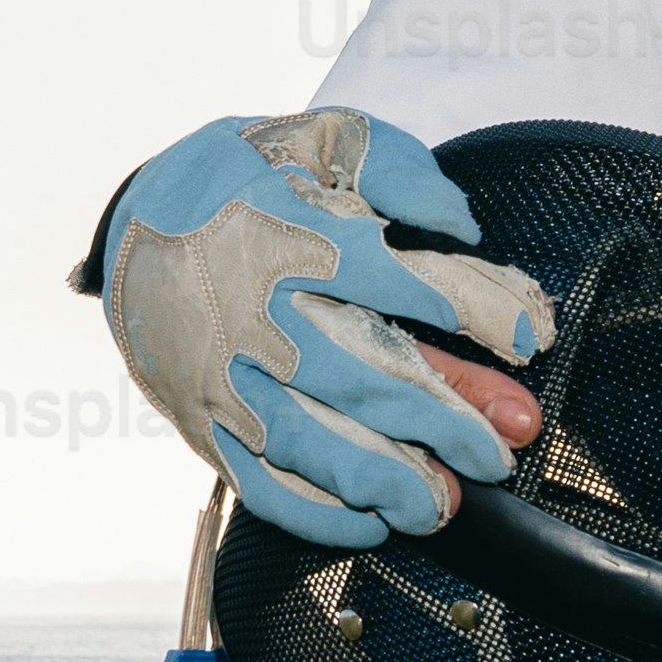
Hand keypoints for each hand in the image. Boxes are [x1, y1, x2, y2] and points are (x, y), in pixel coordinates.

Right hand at [93, 108, 558, 545]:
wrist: (132, 217)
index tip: (529, 338)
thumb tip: (461, 222)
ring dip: (384, 480)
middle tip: (501, 451)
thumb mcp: (315, 138)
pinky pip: (256, 482)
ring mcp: (224, 375)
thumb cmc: (241, 180)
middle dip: (445, 421)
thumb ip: (394, 167)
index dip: (478, 312)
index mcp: (295, 237)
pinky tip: (366, 524)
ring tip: (442, 504)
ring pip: (310, 444)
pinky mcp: (202, 419)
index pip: (405, 282)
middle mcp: (258, 313)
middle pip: (366, 378)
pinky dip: (313, 514)